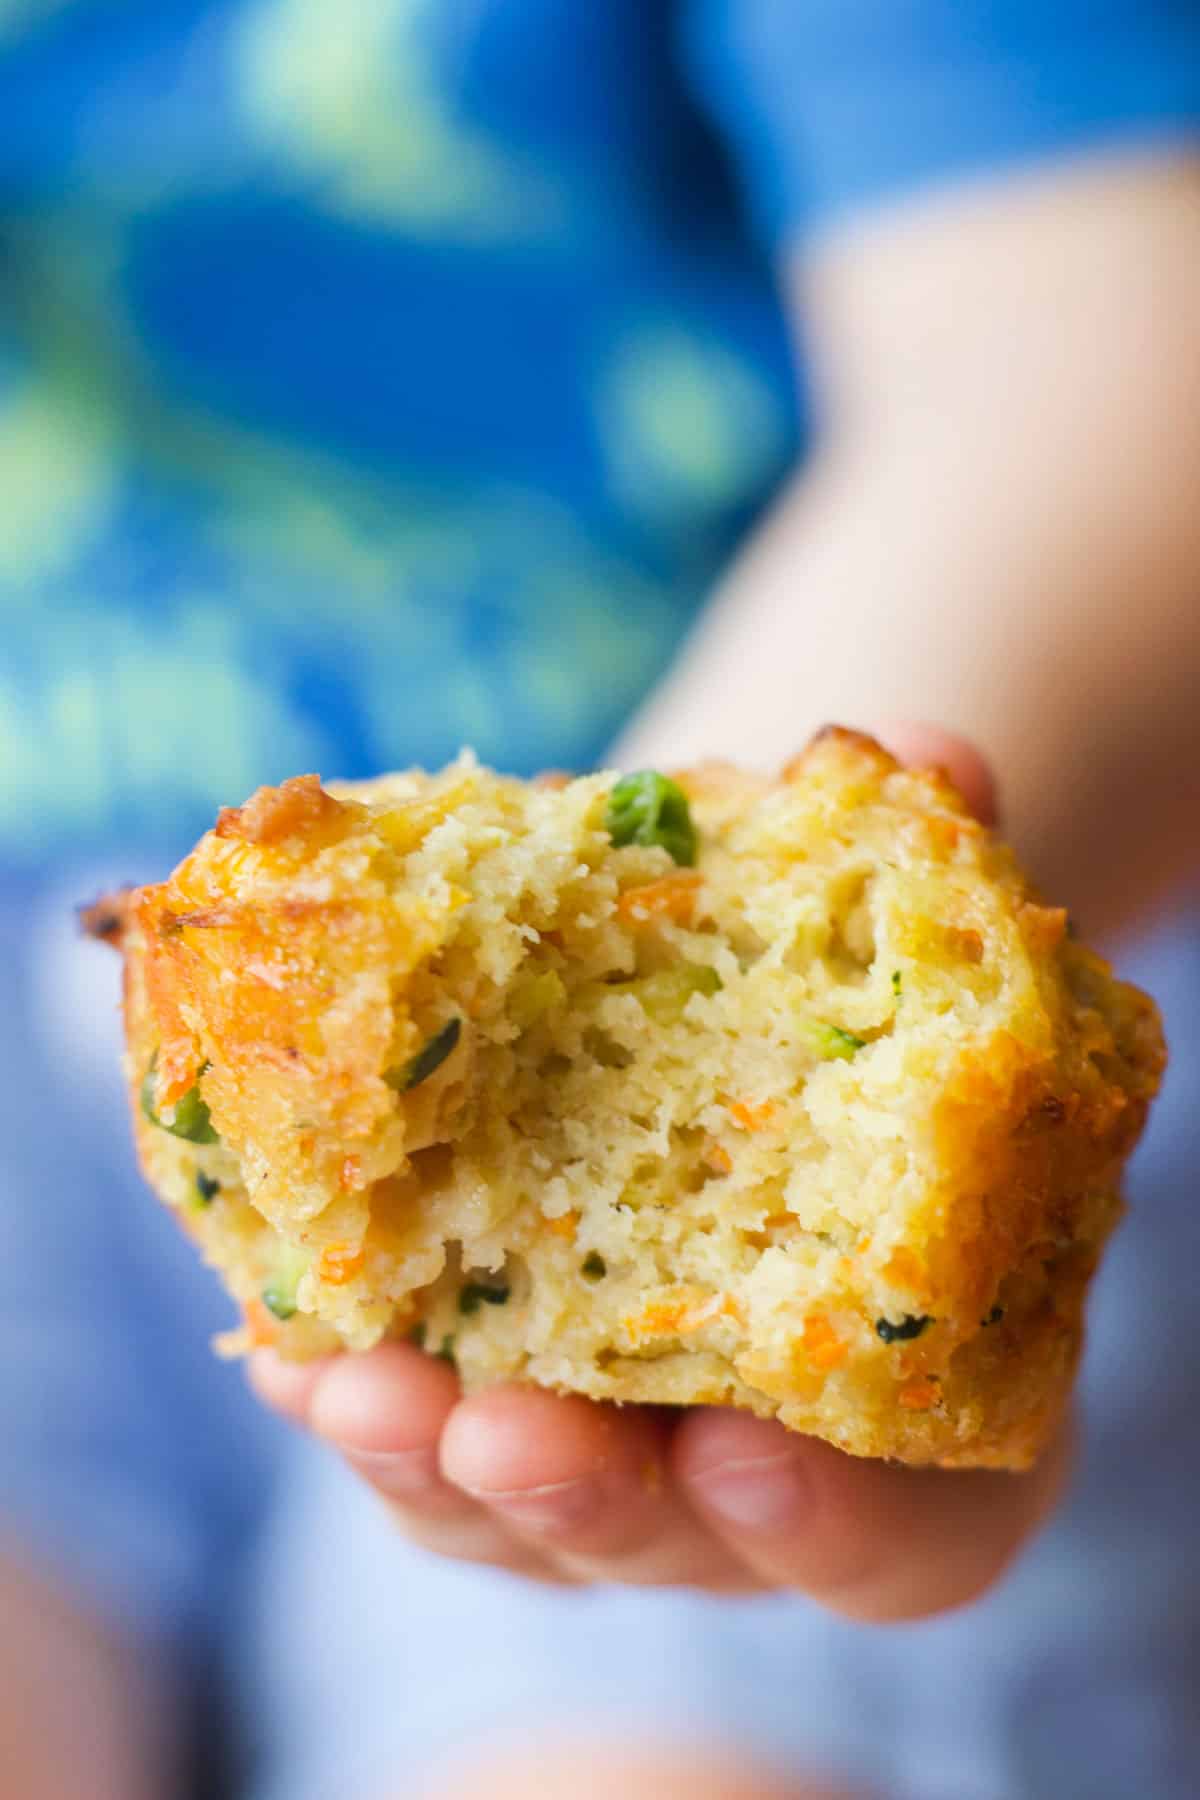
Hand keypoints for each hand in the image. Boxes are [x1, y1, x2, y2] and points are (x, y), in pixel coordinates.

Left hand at [250, 727, 1070, 1618]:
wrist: (723, 1036)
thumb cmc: (833, 1019)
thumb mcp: (893, 952)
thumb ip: (936, 878)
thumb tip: (937, 760)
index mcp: (903, 1407)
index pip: (900, 1536)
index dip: (827, 1519)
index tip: (742, 1443)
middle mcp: (749, 1468)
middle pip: (671, 1542)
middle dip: (579, 1495)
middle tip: (501, 1430)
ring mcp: (609, 1450)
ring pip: (509, 1511)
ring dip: (420, 1454)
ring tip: (341, 1379)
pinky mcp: (486, 1395)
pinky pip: (412, 1431)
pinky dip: (344, 1384)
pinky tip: (279, 1327)